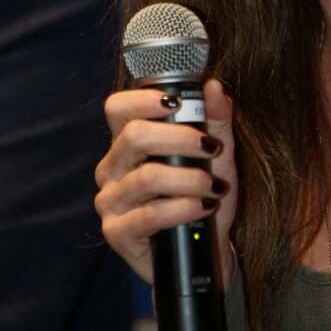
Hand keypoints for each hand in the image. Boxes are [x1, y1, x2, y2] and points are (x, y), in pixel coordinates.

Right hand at [94, 78, 236, 288]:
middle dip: (180, 138)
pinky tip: (202, 208)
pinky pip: (148, 216)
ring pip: (146, 178)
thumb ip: (216, 118)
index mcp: (128, 141)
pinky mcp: (117, 233)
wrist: (206, 246)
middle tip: (210, 148)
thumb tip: (214, 86)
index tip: (176, 102)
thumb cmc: (204, 191)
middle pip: (134, 136)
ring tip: (213, 187)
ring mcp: (111, 201)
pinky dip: (183, 209)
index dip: (142, 99)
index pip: (118, 108)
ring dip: (188, 180)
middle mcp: (112, 167)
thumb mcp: (218, 152)